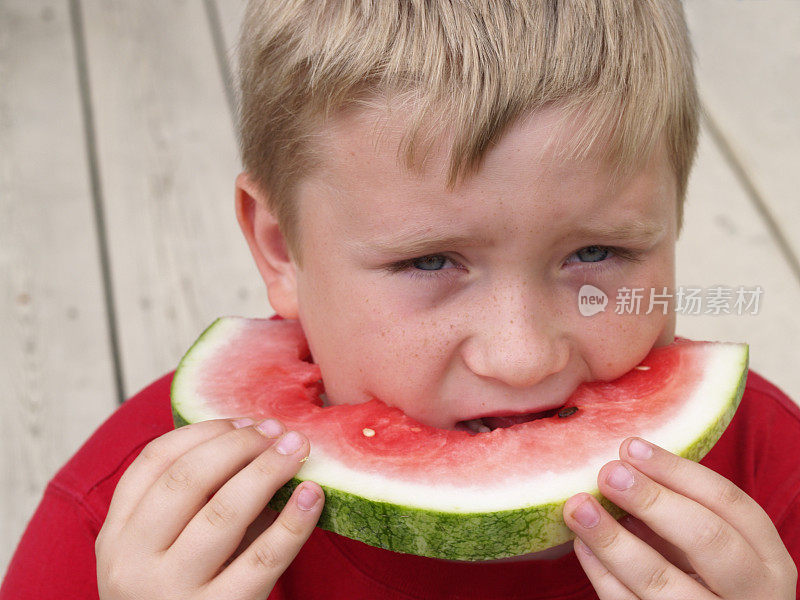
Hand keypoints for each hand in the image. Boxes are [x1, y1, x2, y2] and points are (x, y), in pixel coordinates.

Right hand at [96, 417, 323, 599]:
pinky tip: (313, 495)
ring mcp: (172, 592)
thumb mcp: (165, 551)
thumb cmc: (183, 594)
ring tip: (298, 449)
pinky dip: (294, 522)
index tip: (245, 419)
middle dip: (240, 444)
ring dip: (268, 470)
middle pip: (188, 479)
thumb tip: (261, 439)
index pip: (154, 461)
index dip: (204, 431)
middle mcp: (133, 563)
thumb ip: (196, 503)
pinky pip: (263, 560)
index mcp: (116, 537)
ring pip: (225, 512)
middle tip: (279, 430)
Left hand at [562, 437, 796, 598]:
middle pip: (707, 540)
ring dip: (613, 541)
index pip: (729, 504)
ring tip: (579, 508)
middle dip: (653, 501)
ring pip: (661, 583)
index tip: (630, 447)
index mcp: (768, 560)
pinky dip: (604, 576)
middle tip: (608, 473)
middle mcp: (754, 594)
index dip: (678, 471)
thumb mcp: (714, 548)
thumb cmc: (708, 582)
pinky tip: (582, 547)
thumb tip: (624, 467)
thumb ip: (682, 513)